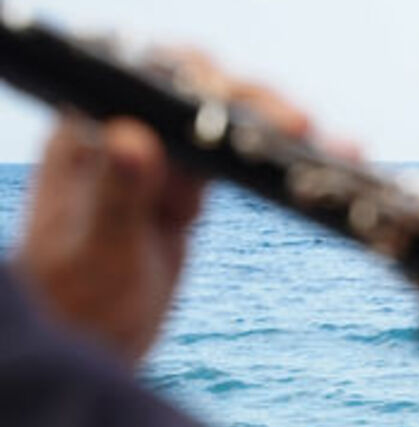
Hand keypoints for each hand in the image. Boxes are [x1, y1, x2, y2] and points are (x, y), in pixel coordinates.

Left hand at [12, 52, 310, 365]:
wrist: (83, 341)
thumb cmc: (74, 302)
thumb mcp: (99, 250)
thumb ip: (115, 194)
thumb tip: (135, 138)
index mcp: (89, 134)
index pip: (151, 84)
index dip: (203, 82)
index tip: (243, 103)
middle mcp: (123, 135)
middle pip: (200, 98)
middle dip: (254, 106)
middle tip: (300, 128)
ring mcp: (158, 162)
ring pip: (227, 129)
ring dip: (278, 136)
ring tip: (335, 151)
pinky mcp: (185, 191)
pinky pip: (236, 166)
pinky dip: (277, 168)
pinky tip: (322, 170)